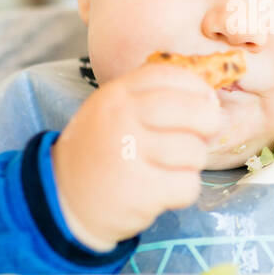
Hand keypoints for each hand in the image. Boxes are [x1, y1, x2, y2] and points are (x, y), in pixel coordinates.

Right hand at [50, 61, 223, 250]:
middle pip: (196, 111)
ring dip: (191, 164)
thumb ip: (151, 98)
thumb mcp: (112, 111)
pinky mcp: (141, 190)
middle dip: (209, 125)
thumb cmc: (99, 151)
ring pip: (195, 152)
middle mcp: (123, 119)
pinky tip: (162, 191)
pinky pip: (188, 185)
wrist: (63, 198)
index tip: (205, 103)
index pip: (172, 75)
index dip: (198, 89)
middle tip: (201, 137)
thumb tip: (209, 101)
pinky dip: (183, 192)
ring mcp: (131, 154)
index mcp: (117, 95)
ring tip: (169, 168)